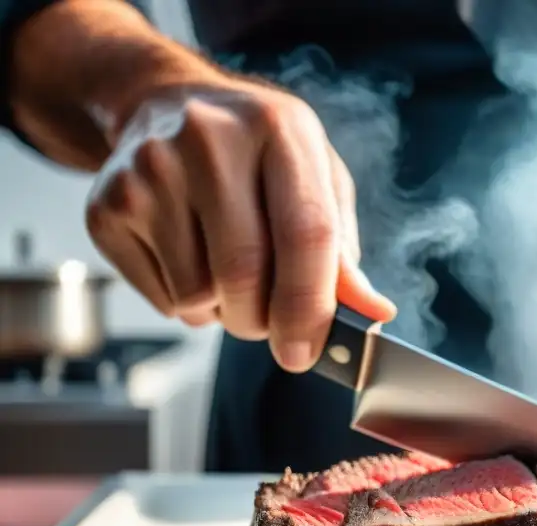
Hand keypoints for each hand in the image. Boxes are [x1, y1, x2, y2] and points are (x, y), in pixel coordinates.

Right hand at [85, 78, 396, 371]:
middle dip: (264, 322)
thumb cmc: (258, 153)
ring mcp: (150, 170)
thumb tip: (373, 312)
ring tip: (229, 277)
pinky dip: (188, 306)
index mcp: (278, 129)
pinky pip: (162, 297)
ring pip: (197, 294)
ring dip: (224, 314)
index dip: (310, 306)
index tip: (308, 352)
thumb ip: (342, 250)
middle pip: (244, 273)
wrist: (163, 105)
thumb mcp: (315, 179)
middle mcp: (209, 140)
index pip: (305, 234)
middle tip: (271, 322)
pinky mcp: (109, 205)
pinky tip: (193, 262)